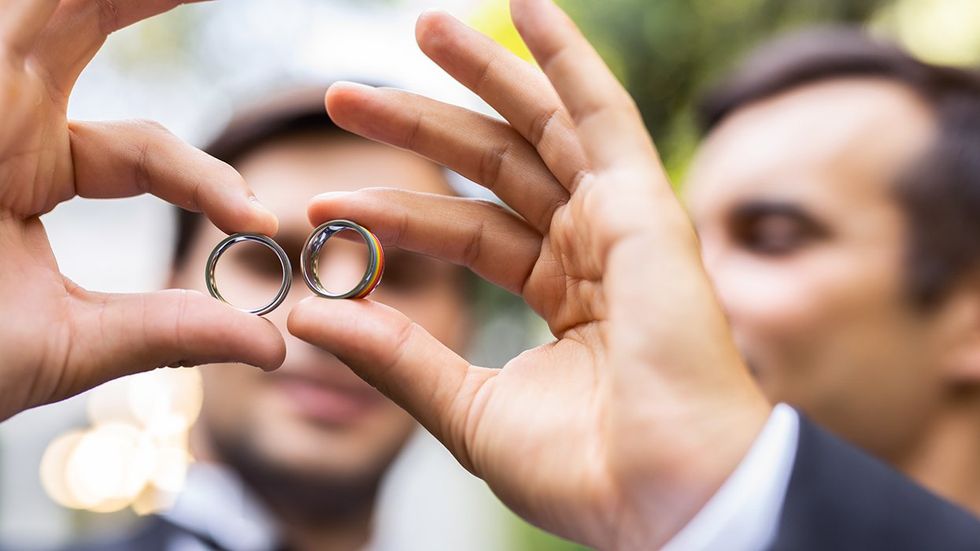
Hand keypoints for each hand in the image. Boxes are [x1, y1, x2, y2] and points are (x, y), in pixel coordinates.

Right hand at [0, 0, 284, 419]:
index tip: (256, 220)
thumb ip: (171, 331)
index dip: (204, 183)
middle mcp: (2, 116)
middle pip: (92, 26)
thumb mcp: (73, 341)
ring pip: (57, 0)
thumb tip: (275, 347)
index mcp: (28, 167)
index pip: (144, 153)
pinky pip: (22, 6)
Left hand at [288, 0, 769, 546]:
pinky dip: (567, 58)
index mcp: (560, 293)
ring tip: (421, 26)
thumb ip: (398, 356)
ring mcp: (618, 221)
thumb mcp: (468, 409)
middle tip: (342, 95)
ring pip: (541, 126)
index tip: (319, 205)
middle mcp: (589, 247)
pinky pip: (602, 114)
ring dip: (483, 71)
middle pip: (493, 166)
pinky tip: (526, 8)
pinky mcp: (642, 204)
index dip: (394, 211)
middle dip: (419, 124)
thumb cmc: (586, 469)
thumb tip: (311, 316)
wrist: (668, 494)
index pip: (466, 230)